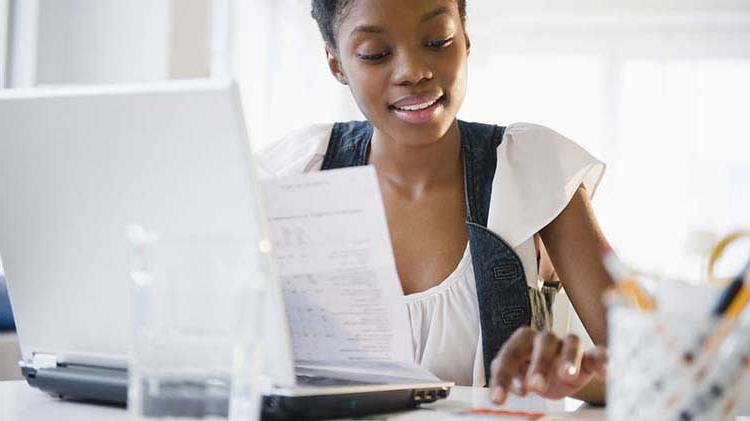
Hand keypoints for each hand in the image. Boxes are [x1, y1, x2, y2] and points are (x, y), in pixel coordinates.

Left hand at [489, 327, 606, 403]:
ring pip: (572, 343)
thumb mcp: (517, 377)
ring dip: (570, 358)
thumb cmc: (531, 372)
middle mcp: (546, 339)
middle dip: (539, 364)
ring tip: (568, 376)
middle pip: (543, 343)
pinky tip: (606, 375)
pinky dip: (603, 362)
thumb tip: (512, 390)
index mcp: (523, 341)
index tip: (498, 399)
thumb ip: (512, 380)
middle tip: (535, 387)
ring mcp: (569, 346)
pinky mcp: (589, 357)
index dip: (503, 376)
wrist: (556, 372)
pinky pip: (599, 354)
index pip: (510, 353)